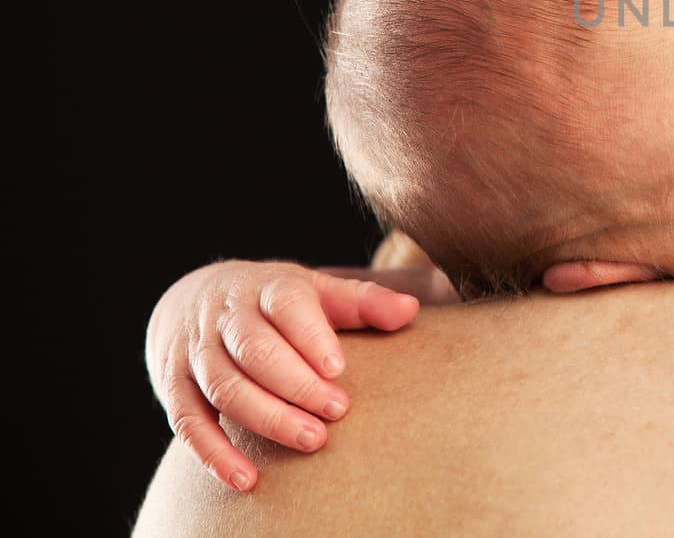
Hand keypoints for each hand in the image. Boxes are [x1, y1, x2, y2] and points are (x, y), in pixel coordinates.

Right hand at [145, 260, 420, 491]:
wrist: (194, 297)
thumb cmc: (273, 301)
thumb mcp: (316, 290)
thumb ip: (362, 302)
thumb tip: (410, 310)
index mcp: (266, 287)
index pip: (286, 305)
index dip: (311, 336)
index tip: (339, 369)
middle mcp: (226, 316)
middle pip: (255, 351)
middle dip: (296, 384)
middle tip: (337, 411)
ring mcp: (196, 352)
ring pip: (225, 387)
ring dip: (267, 418)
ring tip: (312, 441)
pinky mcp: (173, 387)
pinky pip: (189, 423)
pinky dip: (215, 454)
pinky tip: (247, 478)